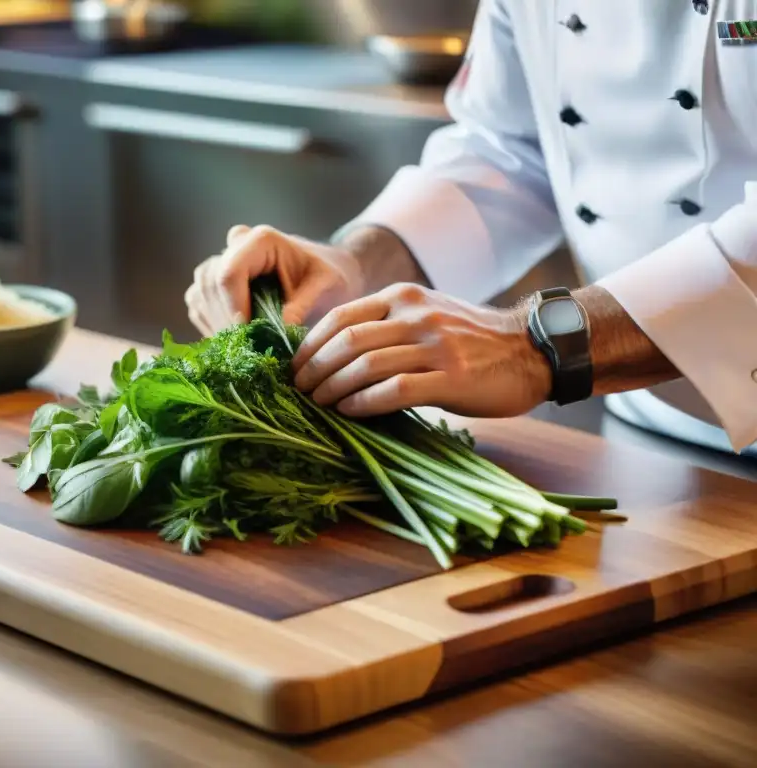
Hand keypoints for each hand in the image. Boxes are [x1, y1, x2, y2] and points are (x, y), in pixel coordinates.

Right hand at [184, 225, 362, 335]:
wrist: (322, 273)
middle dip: (228, 323)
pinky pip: (199, 308)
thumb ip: (304, 305)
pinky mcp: (210, 285)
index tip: (250, 336)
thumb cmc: (328, 276)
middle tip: (252, 349)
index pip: (230, 273)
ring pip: (200, 297)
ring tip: (248, 345)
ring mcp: (218, 264)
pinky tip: (239, 340)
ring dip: (219, 326)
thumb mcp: (326, 287)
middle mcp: (233, 246)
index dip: (235, 308)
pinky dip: (214, 328)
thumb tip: (280, 329)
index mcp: (261, 241)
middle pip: (211, 286)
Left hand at [292, 283, 552, 418]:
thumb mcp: (426, 316)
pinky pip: (395, 389)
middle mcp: (415, 315)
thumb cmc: (473, 340)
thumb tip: (334, 355)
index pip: (341, 316)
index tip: (295, 367)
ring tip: (317, 403)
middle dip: (314, 368)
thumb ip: (387, 326)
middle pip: (347, 340)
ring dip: (333, 388)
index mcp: (403, 296)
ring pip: (365, 364)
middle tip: (299, 390)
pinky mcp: (451, 377)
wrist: (533, 349)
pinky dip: (364, 402)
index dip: (310, 344)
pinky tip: (349, 412)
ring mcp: (434, 345)